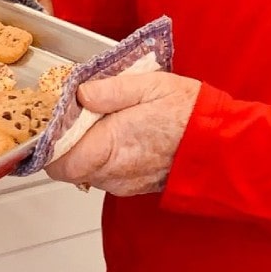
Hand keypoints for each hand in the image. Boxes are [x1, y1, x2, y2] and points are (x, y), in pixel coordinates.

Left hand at [46, 70, 200, 195]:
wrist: (220, 145)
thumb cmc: (188, 113)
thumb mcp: (149, 86)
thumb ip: (110, 90)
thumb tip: (81, 93)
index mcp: (110, 147)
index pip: (58, 162)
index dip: (50, 144)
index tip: (54, 121)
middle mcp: (113, 172)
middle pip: (69, 166)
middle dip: (67, 142)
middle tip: (76, 114)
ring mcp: (123, 182)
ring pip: (86, 170)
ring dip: (86, 148)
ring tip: (101, 120)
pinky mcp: (134, 185)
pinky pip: (106, 173)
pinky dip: (103, 155)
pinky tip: (118, 134)